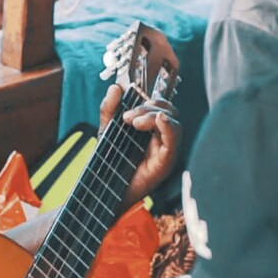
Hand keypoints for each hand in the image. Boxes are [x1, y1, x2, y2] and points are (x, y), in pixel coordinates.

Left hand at [98, 85, 181, 208]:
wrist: (103, 189)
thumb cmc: (109, 163)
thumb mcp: (106, 130)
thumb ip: (109, 109)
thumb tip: (116, 87)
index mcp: (152, 130)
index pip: (160, 107)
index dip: (148, 101)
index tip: (127, 107)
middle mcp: (162, 139)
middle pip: (169, 112)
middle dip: (148, 108)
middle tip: (127, 117)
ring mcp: (165, 151)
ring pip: (174, 123)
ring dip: (154, 116)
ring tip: (134, 123)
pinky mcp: (165, 162)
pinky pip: (174, 141)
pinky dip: (169, 127)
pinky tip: (159, 120)